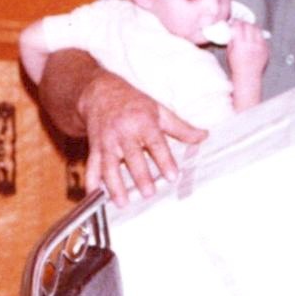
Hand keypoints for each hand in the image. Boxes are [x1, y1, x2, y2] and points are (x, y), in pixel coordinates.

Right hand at [80, 71, 206, 206]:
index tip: (172, 176)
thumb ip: (180, 127)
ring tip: (123, 203)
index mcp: (143, 122)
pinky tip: (95, 196)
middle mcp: (123, 132)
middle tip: (148, 193)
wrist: (99, 92)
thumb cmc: (133, 103)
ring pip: (109, 165)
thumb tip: (203, 136)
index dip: (164, 159)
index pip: (155, 142)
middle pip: (132, 156)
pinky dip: (91, 182)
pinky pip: (92, 166)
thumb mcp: (158, 110)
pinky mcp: (95, 148)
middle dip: (139, 175)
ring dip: (114, 185)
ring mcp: (107, 141)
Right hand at [226, 22, 268, 86]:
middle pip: (249, 26)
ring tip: (249, 28)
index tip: (234, 21)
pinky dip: (258, 36)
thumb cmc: (237, 68)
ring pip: (258, 30)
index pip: (239, 26)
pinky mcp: (266, 50)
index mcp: (241, 45)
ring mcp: (260, 47)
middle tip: (241, 23)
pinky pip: (263, 38)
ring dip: (252, 27)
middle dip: (244, 23)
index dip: (236, 22)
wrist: (248, 78)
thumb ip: (232, 40)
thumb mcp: (229, 52)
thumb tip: (233, 31)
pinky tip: (254, 38)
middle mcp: (252, 44)